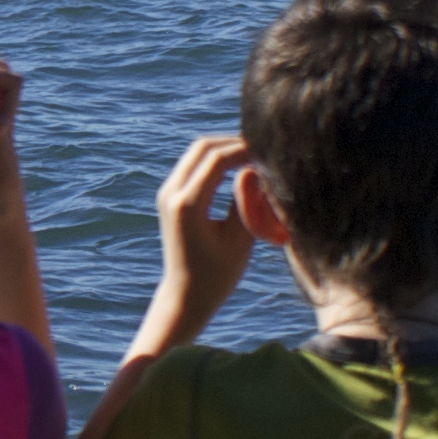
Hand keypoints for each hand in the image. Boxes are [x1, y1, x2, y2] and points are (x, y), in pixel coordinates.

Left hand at [145, 134, 258, 343]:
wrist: (186, 295)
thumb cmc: (218, 274)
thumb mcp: (240, 239)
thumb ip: (247, 201)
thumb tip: (256, 168)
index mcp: (187, 205)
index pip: (217, 159)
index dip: (245, 149)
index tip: (270, 151)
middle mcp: (171, 194)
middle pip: (202, 147)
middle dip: (234, 143)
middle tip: (264, 149)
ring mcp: (167, 193)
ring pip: (196, 152)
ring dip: (225, 149)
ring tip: (255, 156)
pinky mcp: (170, 196)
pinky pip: (192, 165)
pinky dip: (215, 160)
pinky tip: (239, 167)